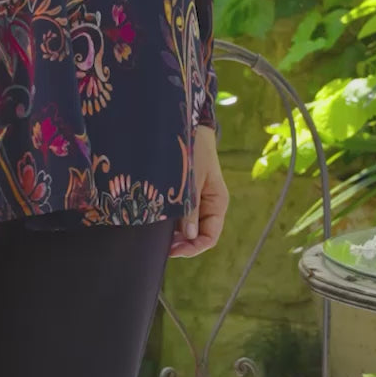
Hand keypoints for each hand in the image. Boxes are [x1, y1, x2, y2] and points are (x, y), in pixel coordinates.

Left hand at [169, 125, 228, 258]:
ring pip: (189, 227)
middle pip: (198, 236)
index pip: (210, 237)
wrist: (190, 126)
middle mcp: (209, 205)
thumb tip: (191, 236)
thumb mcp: (192, 180)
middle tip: (161, 247)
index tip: (174, 250)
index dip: (193, 248)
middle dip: (182, 244)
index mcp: (217, 203)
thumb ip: (191, 208)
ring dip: (176, 235)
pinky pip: (181, 215)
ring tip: (158, 238)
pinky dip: (172, 223)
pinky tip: (158, 224)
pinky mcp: (186, 194)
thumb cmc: (194, 150)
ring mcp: (197, 201)